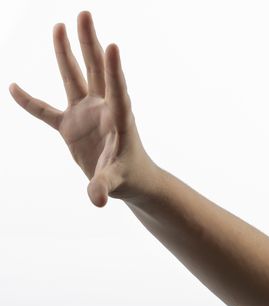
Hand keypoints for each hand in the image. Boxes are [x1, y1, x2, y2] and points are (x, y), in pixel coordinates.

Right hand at [9, 11, 154, 207]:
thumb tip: (96, 199)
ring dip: (66, 52)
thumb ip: (104, 185)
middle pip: (95, 70)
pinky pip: (45, 111)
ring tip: (60, 24)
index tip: (111, 44)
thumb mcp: (116, 181)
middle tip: (84, 13)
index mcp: (119, 118)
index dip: (114, 69)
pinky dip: (29, 102)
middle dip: (89, 42)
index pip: (117, 89)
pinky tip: (13, 86)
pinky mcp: (70, 125)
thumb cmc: (129, 177)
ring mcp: (85, 114)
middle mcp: (102, 109)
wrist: (126, 180)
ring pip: (74, 78)